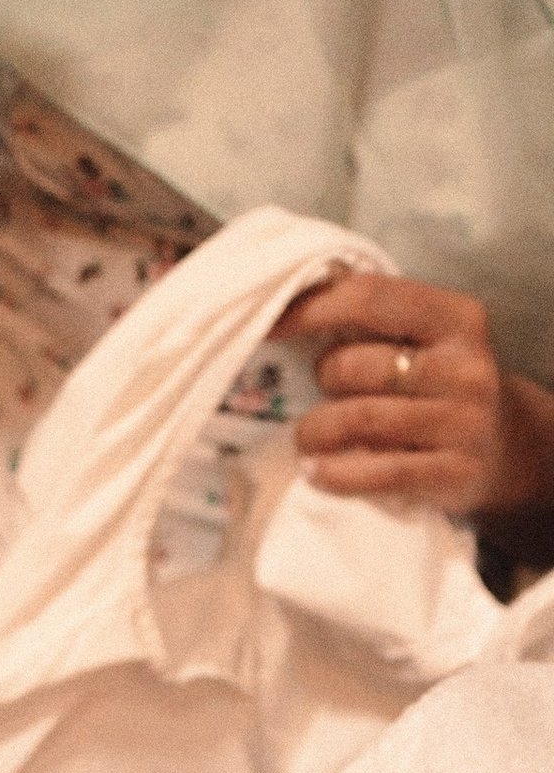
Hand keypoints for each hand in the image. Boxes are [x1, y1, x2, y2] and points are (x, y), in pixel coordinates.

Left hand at [278, 273, 553, 521]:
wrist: (501, 448)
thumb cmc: (438, 385)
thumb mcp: (424, 339)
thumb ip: (375, 318)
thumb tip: (293, 298)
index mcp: (456, 317)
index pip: (369, 298)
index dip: (310, 309)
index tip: (271, 324)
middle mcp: (464, 366)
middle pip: (354, 366)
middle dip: (323, 378)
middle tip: (325, 392)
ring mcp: (462, 422)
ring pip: (357, 420)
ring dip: (314, 432)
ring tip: (309, 437)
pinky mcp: (451, 473)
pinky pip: (373, 474)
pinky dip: (331, 475)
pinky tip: (315, 472)